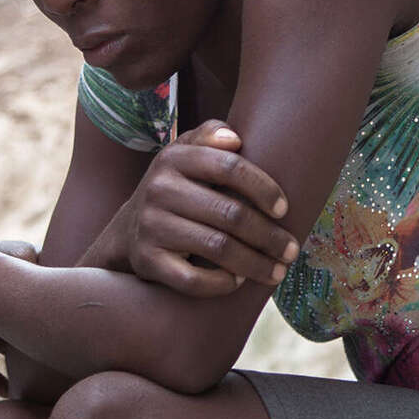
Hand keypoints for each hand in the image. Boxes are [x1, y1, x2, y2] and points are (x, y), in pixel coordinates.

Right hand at [114, 119, 296, 297]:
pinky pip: (192, 278)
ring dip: (255, 264)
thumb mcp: (185, 154)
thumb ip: (210, 135)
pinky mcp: (147, 259)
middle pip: (230, 213)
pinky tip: (238, 282)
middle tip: (291, 250)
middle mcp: (159, 189)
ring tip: (277, 272)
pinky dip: (221, 283)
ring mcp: (151, 225)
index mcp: (174, 157)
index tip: (284, 209)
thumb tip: (235, 138)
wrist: (127, 231)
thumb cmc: (175, 189)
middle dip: (269, 236)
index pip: (229, 167)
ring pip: (217, 247)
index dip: (263, 188)